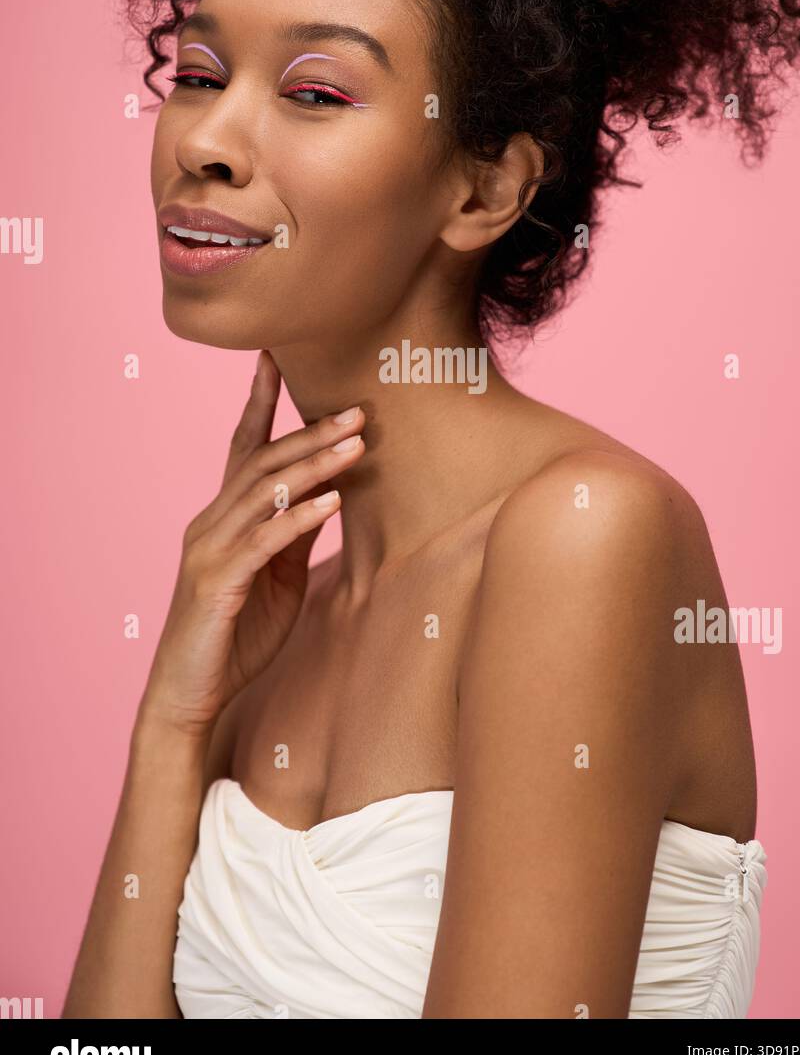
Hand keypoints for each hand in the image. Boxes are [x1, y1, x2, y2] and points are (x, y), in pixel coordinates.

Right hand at [139, 350, 364, 735]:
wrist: (187, 696)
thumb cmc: (234, 636)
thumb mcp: (278, 577)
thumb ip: (295, 534)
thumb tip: (331, 491)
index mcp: (222, 518)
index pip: (242, 448)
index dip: (259, 401)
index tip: (276, 357)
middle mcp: (209, 523)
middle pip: (261, 462)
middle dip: (310, 432)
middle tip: (357, 409)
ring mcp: (209, 551)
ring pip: (263, 493)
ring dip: (313, 465)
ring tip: (356, 442)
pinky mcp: (216, 583)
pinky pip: (263, 542)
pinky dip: (299, 517)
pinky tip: (333, 501)